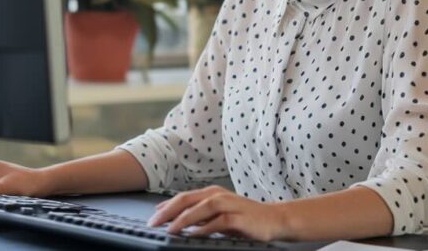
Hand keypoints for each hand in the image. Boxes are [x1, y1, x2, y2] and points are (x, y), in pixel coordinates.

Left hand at [146, 185, 287, 240]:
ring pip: (201, 207)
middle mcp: (218, 195)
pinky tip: (194, 234)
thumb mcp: (219, 215)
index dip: (166, 206)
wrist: (274, 219)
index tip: (152, 216)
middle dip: (168, 211)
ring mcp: (229, 204)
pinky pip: (219, 221)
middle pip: (187, 199)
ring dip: (183, 218)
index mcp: (211, 193)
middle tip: (154, 223)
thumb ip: (200, 216)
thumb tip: (176, 221)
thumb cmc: (245, 218)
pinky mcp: (239, 218)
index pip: (183, 197)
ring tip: (169, 229)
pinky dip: (205, 228)